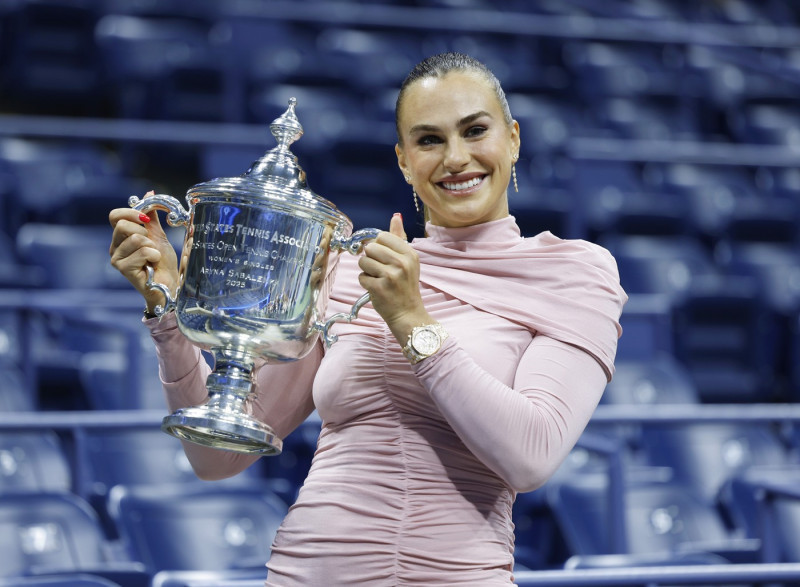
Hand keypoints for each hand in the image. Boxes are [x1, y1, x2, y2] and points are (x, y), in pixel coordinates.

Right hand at [109, 192, 179, 311]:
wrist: (169, 284)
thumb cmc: (163, 263)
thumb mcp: (158, 235)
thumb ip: (151, 216)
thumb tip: (149, 194)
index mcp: (120, 237)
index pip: (115, 215)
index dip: (131, 212)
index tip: (146, 218)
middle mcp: (114, 247)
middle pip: (122, 225)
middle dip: (143, 231)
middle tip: (151, 244)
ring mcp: (117, 259)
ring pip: (135, 238)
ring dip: (152, 246)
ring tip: (153, 257)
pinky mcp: (124, 269)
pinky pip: (142, 252)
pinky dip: (154, 256)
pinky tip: (153, 265)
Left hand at [358, 213, 433, 345]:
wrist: (408, 313)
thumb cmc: (405, 286)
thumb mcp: (408, 260)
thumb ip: (399, 237)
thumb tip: (395, 216)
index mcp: (410, 253)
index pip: (382, 236)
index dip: (378, 246)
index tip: (383, 257)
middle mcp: (402, 263)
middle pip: (370, 248)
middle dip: (370, 259)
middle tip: (381, 270)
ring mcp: (391, 276)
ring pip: (363, 261)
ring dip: (367, 271)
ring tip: (378, 279)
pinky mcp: (379, 288)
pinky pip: (361, 277)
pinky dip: (365, 283)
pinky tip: (376, 289)